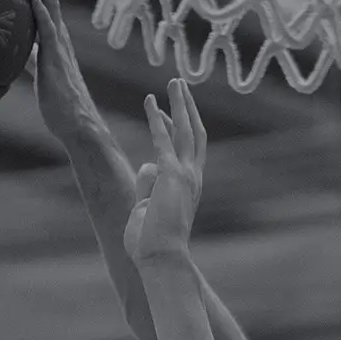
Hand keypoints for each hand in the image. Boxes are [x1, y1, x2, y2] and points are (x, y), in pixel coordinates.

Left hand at [25, 0, 103, 143]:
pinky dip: (42, 15)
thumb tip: (17, 51)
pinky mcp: (57, 62)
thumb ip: (29, 59)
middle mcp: (58, 36)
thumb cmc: (58, 103)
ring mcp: (59, 46)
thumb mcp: (39, 74)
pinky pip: (49, 34)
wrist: (77, 124)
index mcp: (54, 38)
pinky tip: (33, 0)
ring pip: (49, 4)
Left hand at [123, 79, 206, 265]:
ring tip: (174, 81)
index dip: (176, 127)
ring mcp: (185, 175)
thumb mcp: (146, 209)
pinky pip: (163, 139)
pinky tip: (150, 101)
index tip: (162, 112)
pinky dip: (156, 118)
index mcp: (189, 187)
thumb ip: (148, 185)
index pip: (187, 149)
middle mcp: (192, 177)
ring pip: (185, 129)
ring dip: (179, 104)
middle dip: (187, 107)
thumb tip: (146, 164)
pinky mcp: (171, 174)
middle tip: (179, 85)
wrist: (160, 258)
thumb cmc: (151, 243)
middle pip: (194, 133)